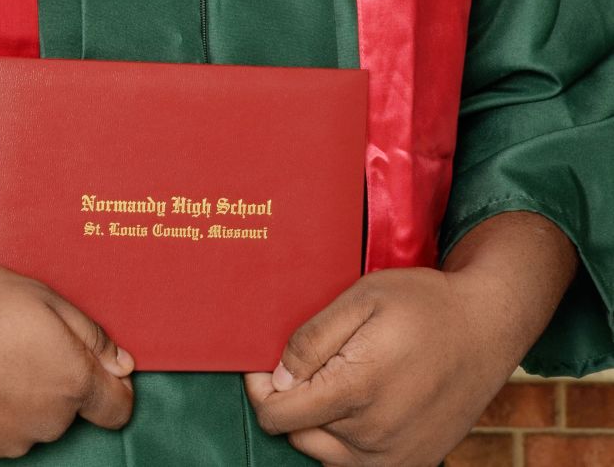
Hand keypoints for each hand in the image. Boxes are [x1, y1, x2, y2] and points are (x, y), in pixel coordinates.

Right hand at [0, 259, 134, 461]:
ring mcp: (8, 443)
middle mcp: (46, 421)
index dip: (111, 385)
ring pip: (29, 421)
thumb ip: (86, 332)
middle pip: (67, 408)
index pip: (117, 406)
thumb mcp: (35, 293)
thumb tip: (121, 363)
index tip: (93, 364)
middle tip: (15, 335)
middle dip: (52, 378)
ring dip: (17, 394)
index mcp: (70, 379)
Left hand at [243, 266, 522, 466]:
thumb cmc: (424, 305)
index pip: (278, 414)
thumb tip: (275, 378)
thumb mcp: (362, 298)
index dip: (260, 387)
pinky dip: (347, 440)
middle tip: (311, 363)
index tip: (263, 363)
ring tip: (340, 378)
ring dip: (318, 422)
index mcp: (357, 390)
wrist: (486, 329)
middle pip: (298, 433)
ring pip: (324, 453)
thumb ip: (313, 340)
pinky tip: (363, 402)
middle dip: (291, 400)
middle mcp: (373, 435)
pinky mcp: (413, 464)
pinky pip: (356, 464)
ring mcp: (394, 457)